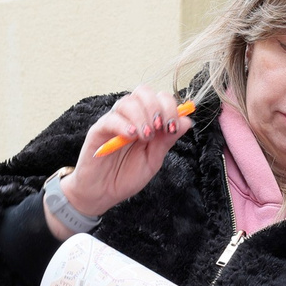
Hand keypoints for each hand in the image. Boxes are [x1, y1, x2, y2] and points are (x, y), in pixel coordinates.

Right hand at [60, 85, 195, 225]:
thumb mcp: (153, 160)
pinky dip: (125, 125)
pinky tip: (131, 136)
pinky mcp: (98, 130)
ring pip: (128, 102)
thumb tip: (187, 120)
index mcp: (145, 121)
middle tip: (160, 128)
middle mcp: (130, 117)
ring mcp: (114, 122)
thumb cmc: (126, 177)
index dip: (170, 107)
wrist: (102, 193)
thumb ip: (167, 140)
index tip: (172, 128)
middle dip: (157, 107)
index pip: (159, 98)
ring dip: (142, 117)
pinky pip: (111, 118)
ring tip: (144, 137)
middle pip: (143, 92)